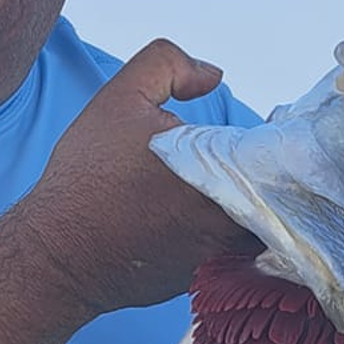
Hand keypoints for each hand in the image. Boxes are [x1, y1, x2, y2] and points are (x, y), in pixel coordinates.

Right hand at [16, 38, 262, 317]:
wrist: (59, 253)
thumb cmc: (88, 175)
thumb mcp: (120, 98)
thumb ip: (169, 65)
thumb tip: (213, 76)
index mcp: (222, 168)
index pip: (281, 147)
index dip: (279, 132)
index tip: (274, 123)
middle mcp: (233, 218)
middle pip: (285, 189)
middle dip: (276, 169)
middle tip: (259, 153)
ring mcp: (226, 254)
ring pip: (269, 222)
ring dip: (262, 202)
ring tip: (238, 183)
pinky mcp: (211, 278)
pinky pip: (245, 251)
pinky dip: (239, 232)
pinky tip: (209, 216)